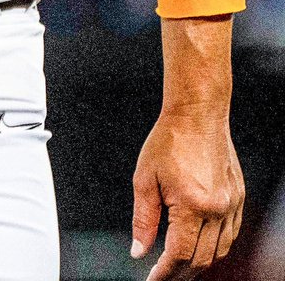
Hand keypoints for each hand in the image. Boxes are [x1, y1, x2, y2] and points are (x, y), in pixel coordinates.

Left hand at [131, 108, 244, 278]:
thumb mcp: (145, 178)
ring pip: (220, 250)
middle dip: (181, 274)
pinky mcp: (238, 197)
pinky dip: (216, 246)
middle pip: (202, 259)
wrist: (197, 114)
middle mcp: (217, 208)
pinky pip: (231, 234)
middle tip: (163, 277)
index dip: (164, 273)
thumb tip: (139, 251)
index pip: (179, 255)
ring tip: (180, 267)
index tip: (152, 280)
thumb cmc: (169, 140)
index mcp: (192, 204)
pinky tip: (201, 246)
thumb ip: (143, 219)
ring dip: (200, 263)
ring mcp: (232, 204)